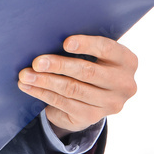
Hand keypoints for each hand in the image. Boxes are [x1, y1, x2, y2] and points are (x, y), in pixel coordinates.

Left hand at [17, 35, 137, 134]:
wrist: (90, 100)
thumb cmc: (89, 64)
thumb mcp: (93, 54)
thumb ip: (81, 46)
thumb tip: (48, 36)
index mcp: (127, 61)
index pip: (107, 49)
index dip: (86, 45)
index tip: (65, 42)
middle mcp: (124, 84)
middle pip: (87, 72)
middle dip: (58, 65)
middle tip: (36, 62)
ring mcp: (110, 104)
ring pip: (72, 89)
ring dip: (45, 81)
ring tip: (26, 75)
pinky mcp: (92, 117)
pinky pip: (64, 103)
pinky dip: (43, 93)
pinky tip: (29, 87)